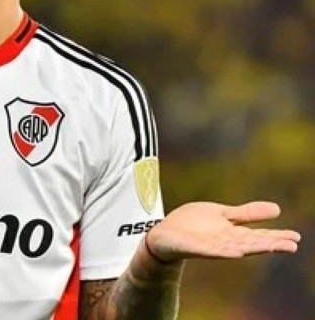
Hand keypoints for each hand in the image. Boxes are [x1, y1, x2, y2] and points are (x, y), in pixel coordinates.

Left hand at [146, 201, 300, 262]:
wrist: (164, 234)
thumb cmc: (193, 225)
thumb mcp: (223, 214)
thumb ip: (247, 213)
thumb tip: (277, 209)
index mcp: (233, 233)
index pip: (258, 235)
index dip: (276, 236)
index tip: (296, 238)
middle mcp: (225, 241)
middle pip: (251, 243)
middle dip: (270, 243)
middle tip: (292, 245)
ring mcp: (210, 245)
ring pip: (234, 247)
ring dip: (251, 247)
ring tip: (270, 247)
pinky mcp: (193, 248)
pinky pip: (209, 250)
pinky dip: (223, 250)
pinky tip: (236, 250)